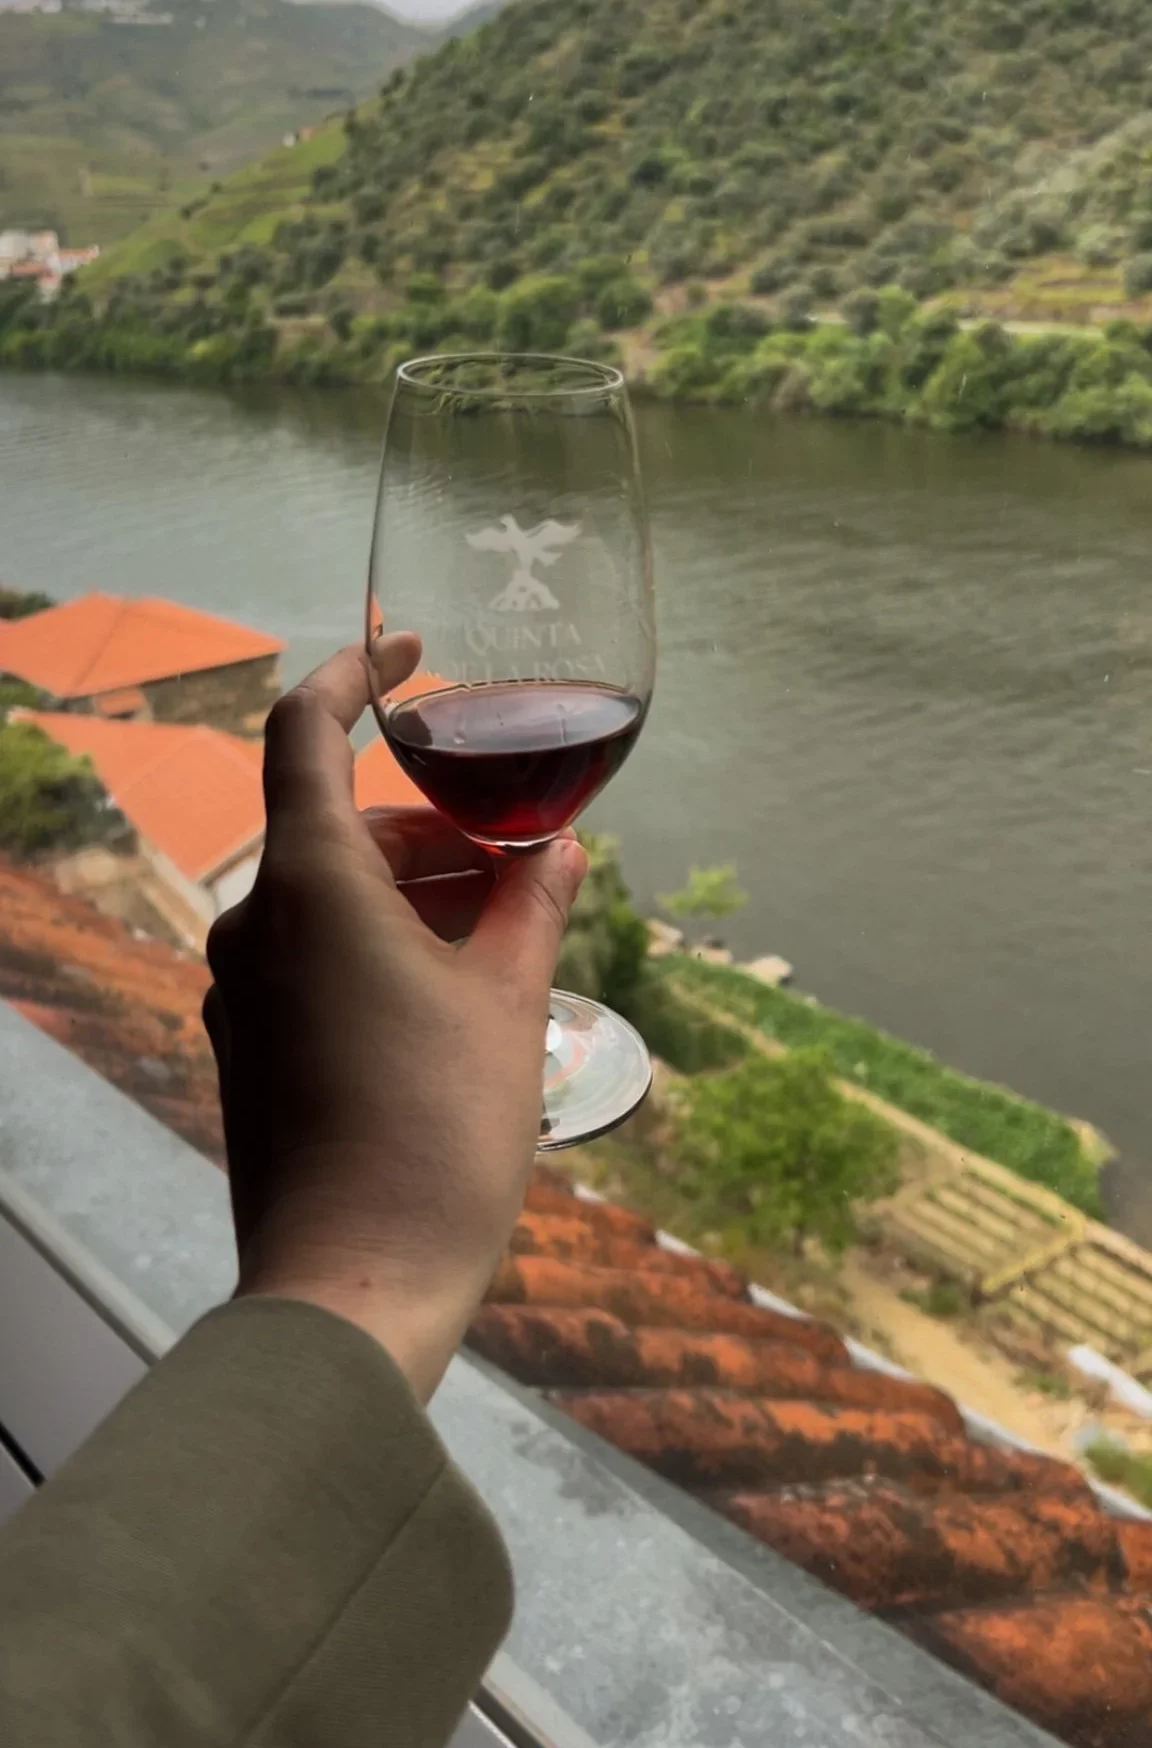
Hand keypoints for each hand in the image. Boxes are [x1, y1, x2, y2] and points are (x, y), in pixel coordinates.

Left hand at [203, 638, 586, 1400]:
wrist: (356, 1282)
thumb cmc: (438, 1131)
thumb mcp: (507, 1001)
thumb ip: (533, 905)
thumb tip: (557, 853)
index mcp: (309, 884)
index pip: (305, 728)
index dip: (355, 672)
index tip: (411, 654)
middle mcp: (255, 923)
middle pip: (336, 825)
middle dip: (430, 826)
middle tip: (517, 862)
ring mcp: (241, 990)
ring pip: (329, 897)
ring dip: (412, 893)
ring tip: (503, 939)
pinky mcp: (249, 1046)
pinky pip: (312, 958)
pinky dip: (378, 946)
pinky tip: (452, 999)